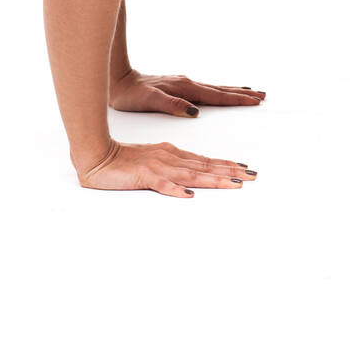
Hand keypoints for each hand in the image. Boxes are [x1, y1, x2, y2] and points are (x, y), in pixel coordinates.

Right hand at [77, 140, 256, 197]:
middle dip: (230, 171)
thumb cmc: (122, 161)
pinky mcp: (143, 175)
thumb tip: (191, 185)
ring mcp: (157, 166)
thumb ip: (172, 170)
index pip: (204, 161)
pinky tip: (188, 196)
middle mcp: (169, 157)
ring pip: (191, 175)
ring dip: (213, 180)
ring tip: (234, 184)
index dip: (226, 165)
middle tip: (253, 176)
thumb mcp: (153, 163)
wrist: (96, 155)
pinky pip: (162, 184)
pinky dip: (175, 190)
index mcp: (172, 153)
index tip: (245, 169)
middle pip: (204, 167)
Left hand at [109, 69, 265, 116]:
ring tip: (250, 92)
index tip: (255, 101)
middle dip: (242, 94)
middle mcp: (187, 84)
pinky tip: (219, 93)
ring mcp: (184, 84)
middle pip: (220, 90)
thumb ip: (172, 105)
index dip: (236, 100)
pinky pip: (205, 90)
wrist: (118, 81)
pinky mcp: (179, 87)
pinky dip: (219, 91)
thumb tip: (194, 111)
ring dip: (233, 91)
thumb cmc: (131, 95)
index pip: (216, 97)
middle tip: (263, 96)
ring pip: (214, 89)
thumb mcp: (149, 101)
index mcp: (185, 89)